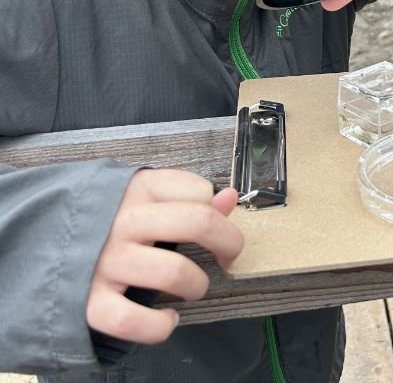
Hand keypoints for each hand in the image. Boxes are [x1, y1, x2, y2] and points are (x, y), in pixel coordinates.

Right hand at [86, 169, 242, 344]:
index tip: (219, 225)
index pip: (200, 191)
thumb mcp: (144, 195)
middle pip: (198, 224)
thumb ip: (188, 195)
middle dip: (228, 243)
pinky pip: (134, 320)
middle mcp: (123, 221)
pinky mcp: (90, 301)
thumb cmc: (105, 220)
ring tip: (193, 288)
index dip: (218, 211)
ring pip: (175, 272)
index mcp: (138, 189)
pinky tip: (168, 321)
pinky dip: (159, 327)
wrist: (38, 244)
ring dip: (197, 285)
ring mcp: (106, 261)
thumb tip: (229, 197)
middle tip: (227, 255)